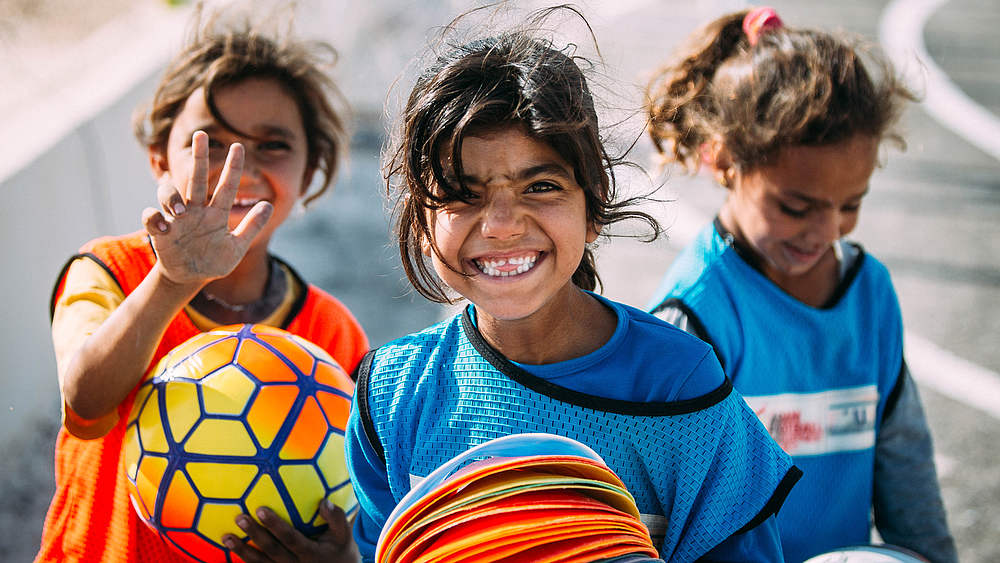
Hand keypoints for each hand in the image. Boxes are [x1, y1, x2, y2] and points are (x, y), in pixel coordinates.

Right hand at [141, 130, 272, 286]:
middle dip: (199, 157)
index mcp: (217, 213)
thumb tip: (269, 205)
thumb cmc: (214, 261)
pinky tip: (163, 227)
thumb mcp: (237, 247)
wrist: (191, 278)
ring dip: (172, 196)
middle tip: (201, 135)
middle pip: (197, 178)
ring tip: (179, 212)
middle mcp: (196, 210)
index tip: (239, 146)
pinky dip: (154, 218)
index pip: (226, 186)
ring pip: (169, 192)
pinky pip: (151, 216)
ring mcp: (177, 219)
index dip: (233, 167)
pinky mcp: (160, 231)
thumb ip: (252, 227)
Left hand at [222, 502, 358, 562]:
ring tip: (226, 537)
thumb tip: (324, 502)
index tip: (260, 509)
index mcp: (311, 554)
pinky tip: (230, 553)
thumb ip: (337, 519)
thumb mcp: (344, 536)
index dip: (275, 526)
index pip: (290, 538)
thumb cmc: (341, 552)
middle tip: (240, 517)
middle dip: (254, 535)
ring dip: (242, 551)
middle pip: (271, 550)